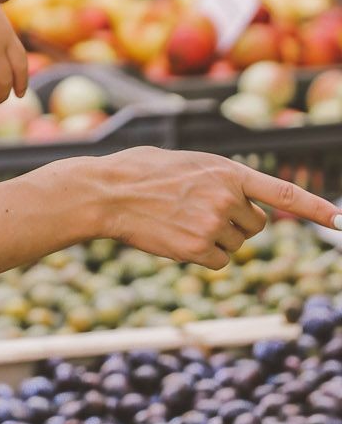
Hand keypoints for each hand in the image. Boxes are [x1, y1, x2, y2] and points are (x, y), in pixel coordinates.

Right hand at [85, 148, 338, 267]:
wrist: (106, 192)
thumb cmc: (141, 172)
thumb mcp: (188, 163)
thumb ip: (220, 179)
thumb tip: (241, 203)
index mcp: (227, 171)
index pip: (282, 191)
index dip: (316, 208)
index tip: (341, 222)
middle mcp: (226, 198)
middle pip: (256, 224)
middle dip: (236, 222)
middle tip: (200, 210)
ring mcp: (212, 224)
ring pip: (235, 244)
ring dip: (215, 237)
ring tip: (179, 219)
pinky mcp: (197, 249)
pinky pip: (218, 261)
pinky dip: (201, 254)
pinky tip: (175, 237)